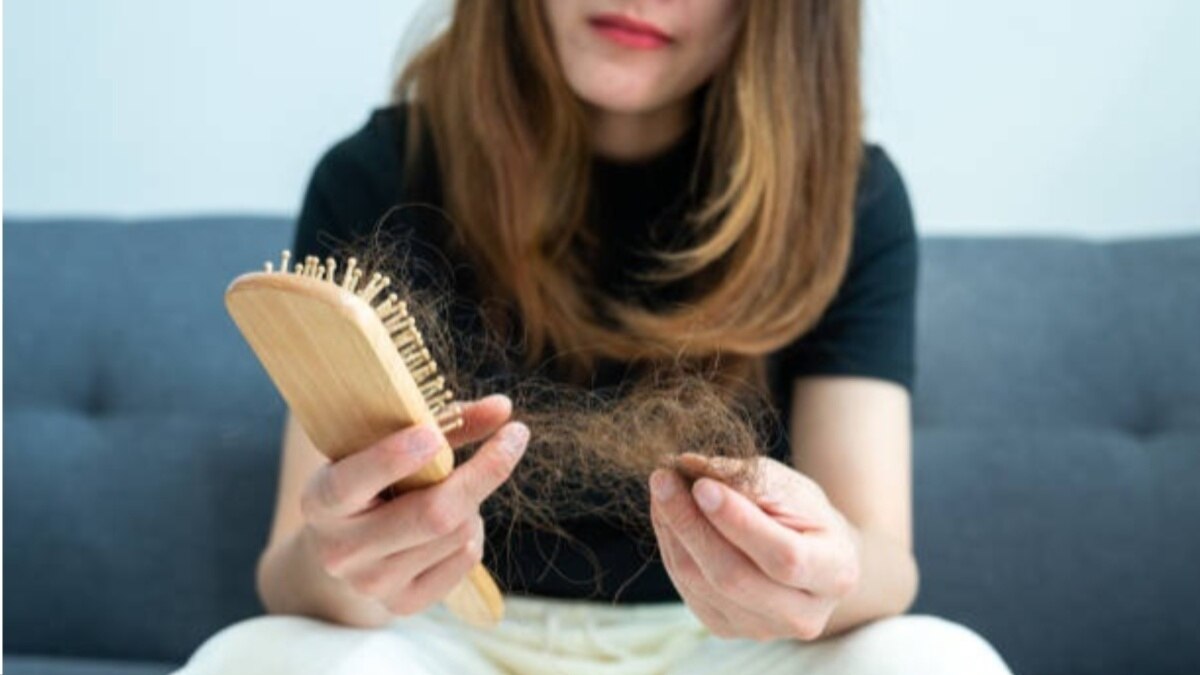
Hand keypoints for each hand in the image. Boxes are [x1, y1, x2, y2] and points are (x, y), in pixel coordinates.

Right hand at [299, 394, 528, 615]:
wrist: (345, 543)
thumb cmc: (372, 477)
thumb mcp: (388, 443)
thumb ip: (443, 422)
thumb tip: (503, 408)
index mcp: (320, 501)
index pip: (351, 483)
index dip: (392, 459)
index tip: (433, 435)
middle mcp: (340, 550)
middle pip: (431, 515)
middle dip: (481, 472)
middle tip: (515, 435)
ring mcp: (372, 584)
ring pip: (458, 533)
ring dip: (473, 503)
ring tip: (451, 491)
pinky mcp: (403, 604)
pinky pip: (466, 559)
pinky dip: (473, 531)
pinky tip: (452, 524)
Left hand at [649, 453, 861, 640]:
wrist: (810, 555)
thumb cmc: (804, 514)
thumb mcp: (790, 487)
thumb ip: (747, 479)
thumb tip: (690, 467)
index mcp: (835, 573)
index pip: (783, 557)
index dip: (738, 522)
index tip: (702, 485)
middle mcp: (803, 615)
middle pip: (734, 577)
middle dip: (691, 524)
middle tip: (664, 480)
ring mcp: (763, 629)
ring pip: (701, 584)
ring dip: (673, 532)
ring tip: (663, 490)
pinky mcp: (727, 629)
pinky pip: (687, 589)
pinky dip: (671, 547)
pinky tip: (667, 516)